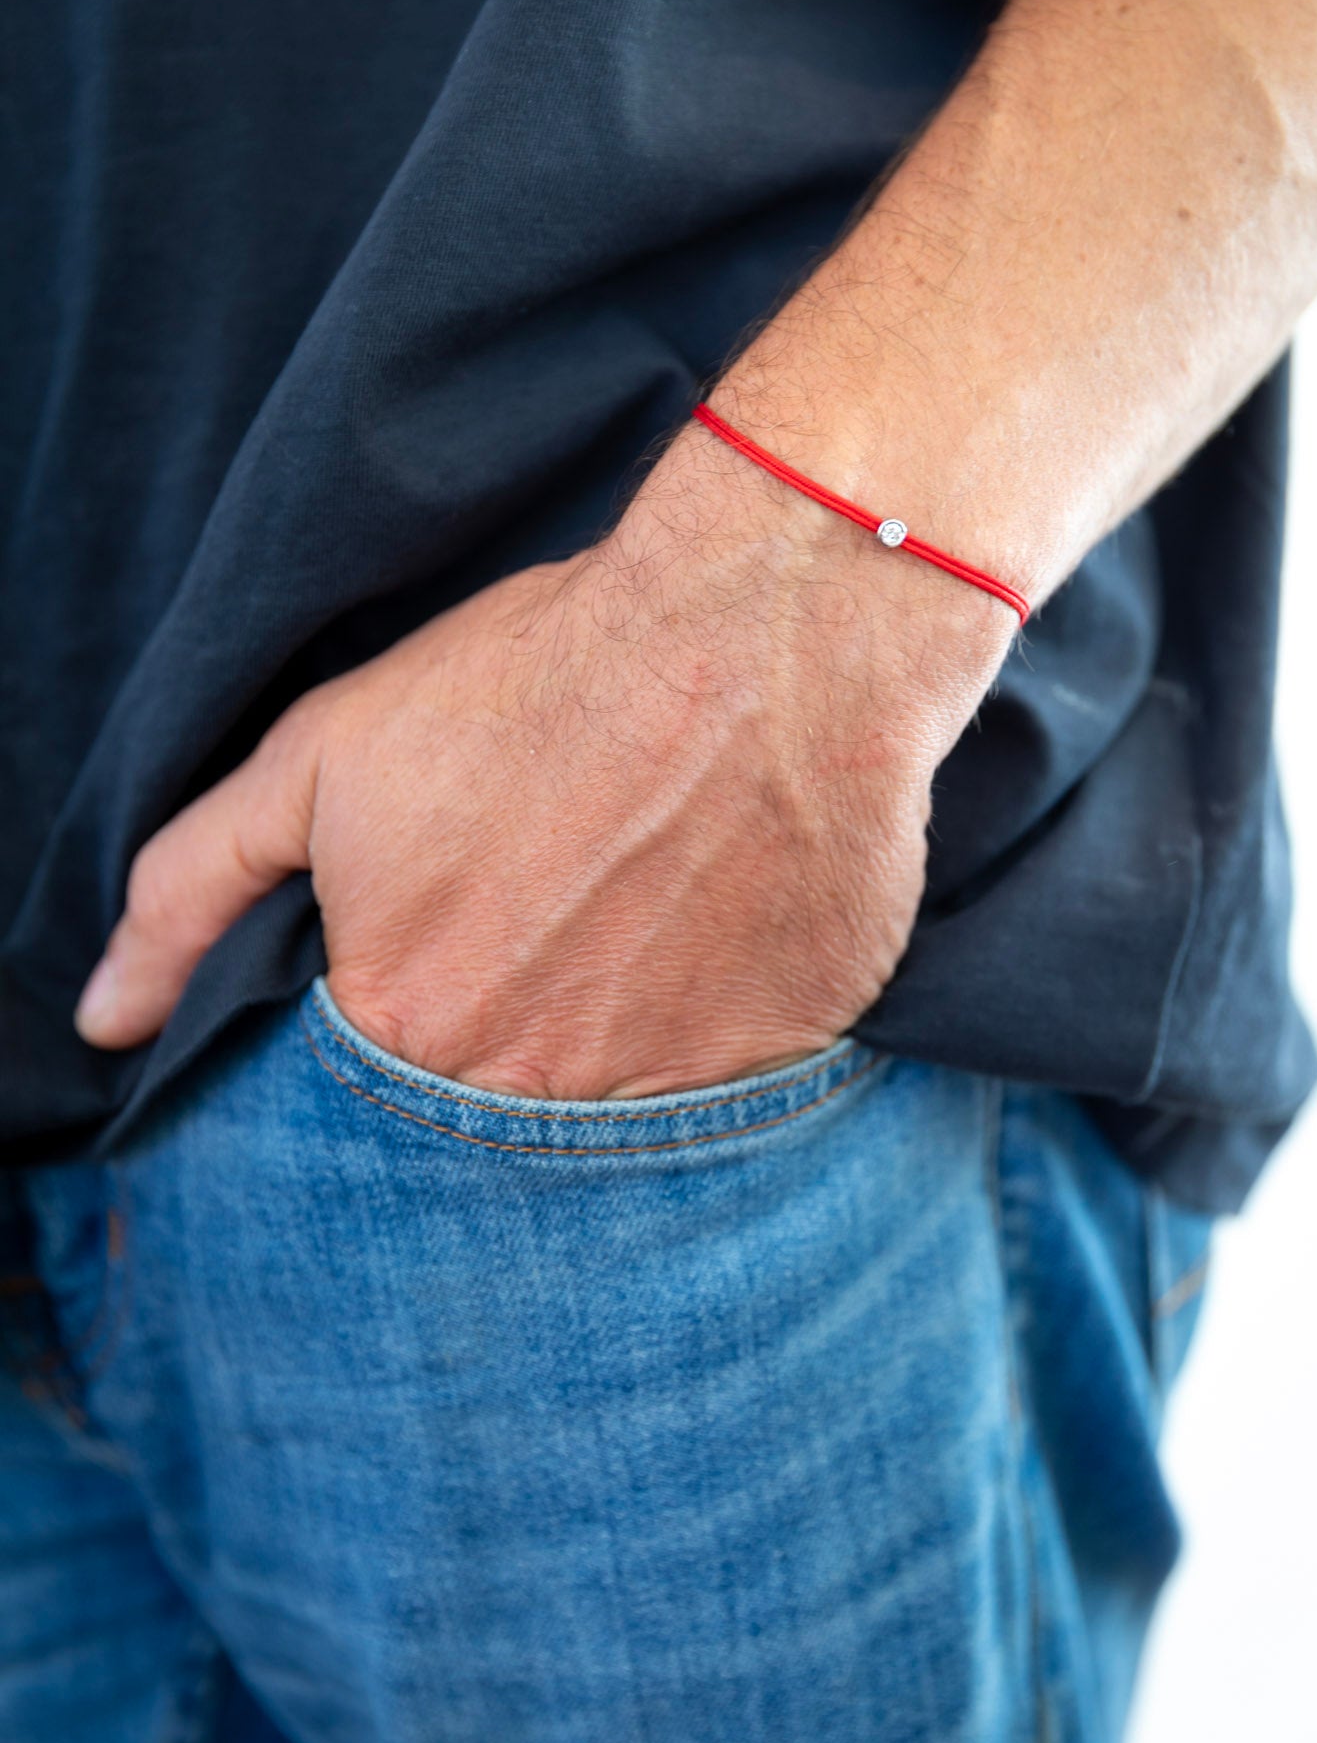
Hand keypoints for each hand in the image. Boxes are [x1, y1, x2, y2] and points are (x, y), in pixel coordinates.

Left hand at [74, 420, 1009, 1097]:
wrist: (756, 626)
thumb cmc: (533, 678)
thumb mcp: (324, 757)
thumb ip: (191, 892)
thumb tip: (104, 1019)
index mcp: (411, 1026)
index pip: (372, 1099)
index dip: (412, 1009)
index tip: (456, 940)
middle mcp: (538, 1091)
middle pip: (496, 1115)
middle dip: (509, 1032)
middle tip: (550, 922)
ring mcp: (674, 1088)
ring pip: (615, 1116)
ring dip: (612, 1036)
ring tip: (632, 915)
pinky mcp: (786, 1057)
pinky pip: (732, 1088)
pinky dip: (714, 1024)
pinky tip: (712, 926)